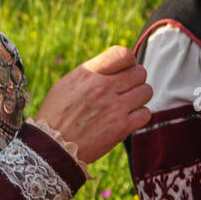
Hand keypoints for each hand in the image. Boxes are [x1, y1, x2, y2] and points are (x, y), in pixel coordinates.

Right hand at [35, 45, 152, 163]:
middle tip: (126, 89)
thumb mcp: (69, 83)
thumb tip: (116, 67)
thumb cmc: (58, 113)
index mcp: (89, 73)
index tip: (124, 70)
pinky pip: (146, 113)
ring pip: (146, 92)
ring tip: (127, 103)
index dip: (129, 61)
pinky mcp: (122, 127)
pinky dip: (139, 115)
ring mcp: (115, 107)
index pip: (124, 54)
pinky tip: (127, 118)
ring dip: (139, 97)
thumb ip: (94, 72)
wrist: (53, 145)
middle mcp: (104, 87)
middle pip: (140, 73)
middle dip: (135, 80)